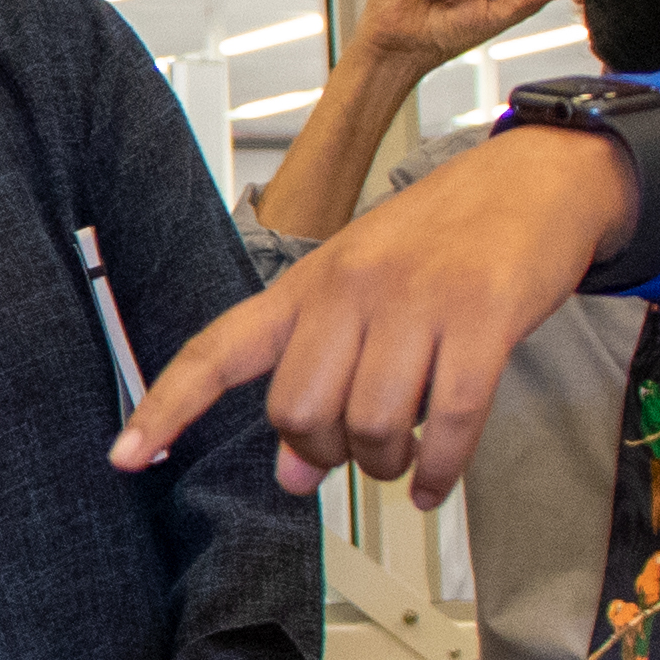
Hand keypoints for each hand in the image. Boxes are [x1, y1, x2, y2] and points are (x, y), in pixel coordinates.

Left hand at [118, 122, 647, 503]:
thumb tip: (292, 474)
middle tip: (354, 451)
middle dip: (324, 451)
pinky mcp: (482, 318)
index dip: (166, 407)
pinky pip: (447, 421)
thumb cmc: (443, 238)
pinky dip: (440, 469)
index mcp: (309, 282)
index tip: (126, 455)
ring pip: (371, 423)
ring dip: (385, 464)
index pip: (219, 350)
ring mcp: (417, 301)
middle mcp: (352, 288)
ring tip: (402, 460)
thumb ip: (319, 376)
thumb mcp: (362, 295)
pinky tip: (435, 481)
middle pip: (298, 409)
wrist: (533, 179)